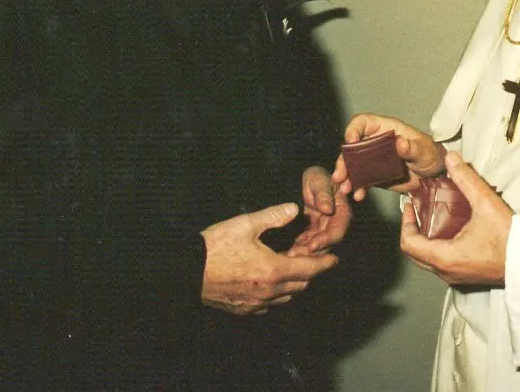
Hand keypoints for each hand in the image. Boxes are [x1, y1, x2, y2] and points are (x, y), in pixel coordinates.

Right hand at [199, 203, 338, 314]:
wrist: (186, 272)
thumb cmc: (215, 246)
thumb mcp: (245, 224)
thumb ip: (273, 216)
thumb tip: (294, 209)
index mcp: (273, 269)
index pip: (309, 269)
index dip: (324, 263)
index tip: (334, 259)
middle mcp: (269, 291)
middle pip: (301, 285)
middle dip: (310, 272)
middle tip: (312, 257)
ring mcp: (256, 303)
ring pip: (287, 296)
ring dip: (294, 283)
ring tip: (292, 267)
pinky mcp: (243, 310)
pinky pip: (270, 304)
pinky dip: (278, 293)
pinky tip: (271, 281)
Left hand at [288, 166, 351, 255]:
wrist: (302, 181)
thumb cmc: (315, 178)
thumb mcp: (319, 181)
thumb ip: (323, 193)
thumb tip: (328, 208)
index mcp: (341, 211)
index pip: (338, 230)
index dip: (327, 240)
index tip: (312, 245)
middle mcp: (334, 224)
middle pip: (327, 244)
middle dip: (313, 252)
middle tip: (295, 254)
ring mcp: (323, 231)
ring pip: (317, 248)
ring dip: (304, 253)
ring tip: (289, 255)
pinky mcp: (312, 235)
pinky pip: (306, 245)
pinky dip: (298, 250)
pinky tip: (286, 253)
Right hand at [333, 113, 446, 200]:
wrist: (435, 175)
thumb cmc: (431, 154)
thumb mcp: (424, 150)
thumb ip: (412, 147)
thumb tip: (400, 142)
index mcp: (386, 130)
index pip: (362, 122)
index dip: (354, 129)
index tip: (351, 142)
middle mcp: (376, 143)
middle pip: (353, 146)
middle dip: (344, 160)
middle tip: (340, 174)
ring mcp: (374, 160)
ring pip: (354, 165)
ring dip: (347, 176)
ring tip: (345, 188)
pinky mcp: (375, 175)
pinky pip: (363, 180)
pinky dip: (359, 187)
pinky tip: (359, 195)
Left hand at [400, 152, 511, 285]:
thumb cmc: (510, 239)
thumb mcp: (485, 203)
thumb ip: (466, 179)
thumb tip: (451, 158)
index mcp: (445, 257)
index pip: (408, 243)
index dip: (404, 223)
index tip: (409, 206)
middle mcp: (447, 271)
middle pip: (415, 254)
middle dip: (412, 230)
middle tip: (416, 210)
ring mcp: (457, 277)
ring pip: (428, 260)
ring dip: (425, 240)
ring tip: (432, 217)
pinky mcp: (467, 276)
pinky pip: (443, 264)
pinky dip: (438, 247)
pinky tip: (450, 230)